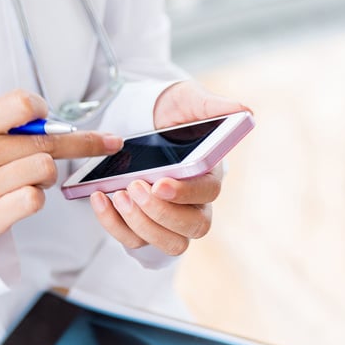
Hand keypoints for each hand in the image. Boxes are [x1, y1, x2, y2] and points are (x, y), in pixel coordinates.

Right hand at [0, 90, 122, 242]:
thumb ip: (4, 125)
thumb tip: (54, 123)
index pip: (23, 103)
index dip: (44, 112)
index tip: (53, 121)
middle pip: (48, 140)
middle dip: (84, 142)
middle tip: (109, 142)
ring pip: (46, 169)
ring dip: (45, 176)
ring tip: (25, 179)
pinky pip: (36, 199)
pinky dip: (34, 198)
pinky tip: (17, 199)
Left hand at [89, 80, 251, 255]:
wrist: (145, 120)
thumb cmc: (175, 112)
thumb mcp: (189, 101)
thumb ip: (213, 106)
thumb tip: (245, 111)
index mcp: (210, 174)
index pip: (208, 193)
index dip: (186, 193)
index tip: (160, 183)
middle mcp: (196, 203)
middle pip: (192, 227)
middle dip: (160, 212)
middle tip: (134, 188)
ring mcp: (171, 219)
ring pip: (168, 243)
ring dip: (140, 224)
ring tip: (117, 195)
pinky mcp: (145, 227)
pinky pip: (135, 241)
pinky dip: (114, 225)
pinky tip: (100, 198)